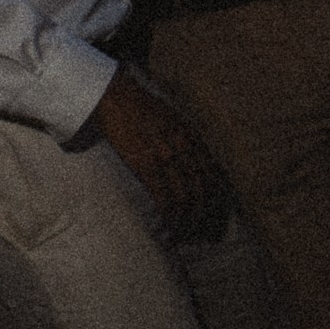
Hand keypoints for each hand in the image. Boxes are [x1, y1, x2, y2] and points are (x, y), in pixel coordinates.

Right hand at [86, 70, 232, 240]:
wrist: (115, 95)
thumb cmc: (139, 106)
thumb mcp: (171, 118)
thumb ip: (184, 137)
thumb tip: (191, 158)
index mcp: (191, 136)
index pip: (212, 174)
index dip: (214, 198)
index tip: (210, 214)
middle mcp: (184, 147)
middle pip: (202, 189)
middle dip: (202, 214)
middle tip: (197, 230)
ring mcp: (166, 156)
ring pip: (186, 196)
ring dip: (186, 219)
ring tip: (182, 233)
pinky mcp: (147, 164)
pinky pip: (165, 196)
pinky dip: (169, 215)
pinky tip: (168, 225)